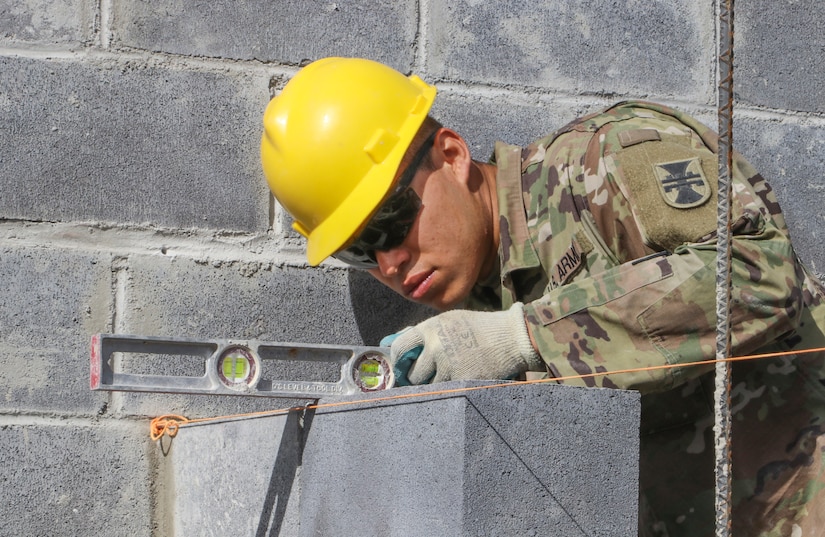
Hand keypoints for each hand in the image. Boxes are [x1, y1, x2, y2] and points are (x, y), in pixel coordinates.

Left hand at [384, 303, 542, 384]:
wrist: (511, 337)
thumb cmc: (478, 328)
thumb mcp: (448, 321)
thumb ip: (422, 332)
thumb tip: (391, 341)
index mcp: (431, 329)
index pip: (400, 347)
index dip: (398, 359)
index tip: (401, 365)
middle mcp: (436, 347)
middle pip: (412, 372)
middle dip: (415, 375)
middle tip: (424, 374)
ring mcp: (449, 366)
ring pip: (427, 385)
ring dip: (432, 383)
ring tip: (445, 374)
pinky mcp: (462, 381)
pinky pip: (445, 391)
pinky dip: (447, 388)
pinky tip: (456, 379)